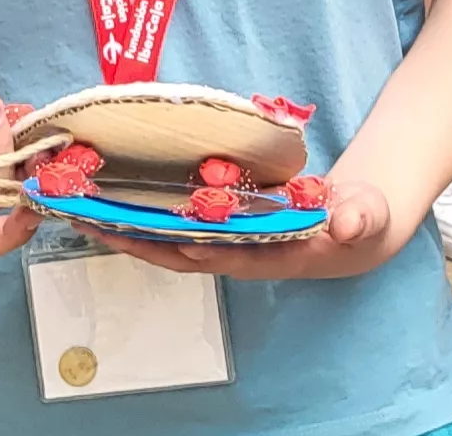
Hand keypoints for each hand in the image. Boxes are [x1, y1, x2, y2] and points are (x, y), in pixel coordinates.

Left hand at [89, 178, 401, 280]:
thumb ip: (358, 219)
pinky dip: (146, 213)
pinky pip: (176, 223)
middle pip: (177, 252)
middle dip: (135, 238)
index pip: (219, 253)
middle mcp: (239, 253)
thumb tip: (346, 223)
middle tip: (90, 218)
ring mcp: (227, 241)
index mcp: (269, 256)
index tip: (150, 230)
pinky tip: (117, 195)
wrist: (355, 226)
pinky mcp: (221, 224)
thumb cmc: (359, 221)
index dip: (184, 243)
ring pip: (169, 241)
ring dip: (129, 228)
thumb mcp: (366, 217)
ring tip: (85, 208)